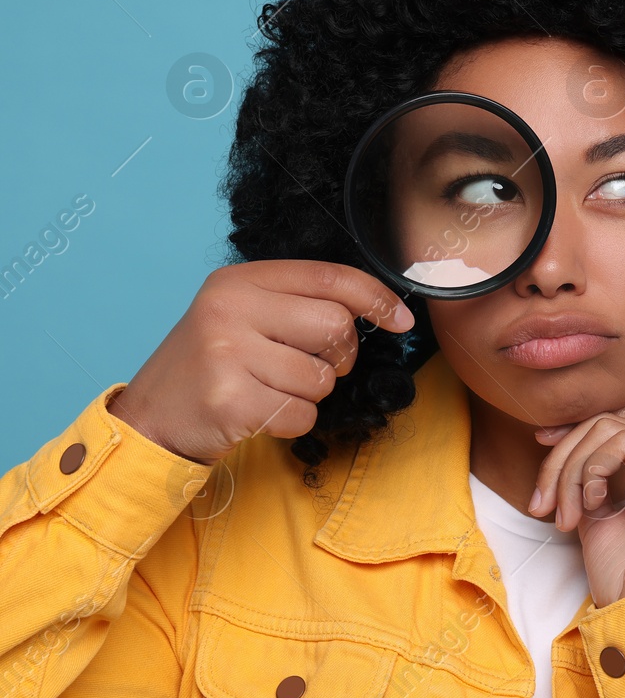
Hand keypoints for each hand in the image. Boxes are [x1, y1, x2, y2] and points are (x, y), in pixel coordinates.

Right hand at [109, 260, 414, 466]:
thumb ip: (298, 303)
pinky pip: (303, 413)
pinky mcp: (230, 400)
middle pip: (336, 326)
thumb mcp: (243, 316)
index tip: (401, 319)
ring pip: (322, 377)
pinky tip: (259, 412)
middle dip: (338, 357)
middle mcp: (230, 309)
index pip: (329, 277)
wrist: (150, 420)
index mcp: (239, 281)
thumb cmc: (213, 367)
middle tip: (306, 367)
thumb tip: (378, 307)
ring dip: (309, 394)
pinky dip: (292, 421)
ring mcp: (227, 353)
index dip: (375, 298)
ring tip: (268, 389)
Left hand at [527, 404, 624, 608]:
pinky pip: (624, 444)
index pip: (617, 420)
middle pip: (610, 419)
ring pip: (611, 428)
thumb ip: (587, 474)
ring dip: (571, 470)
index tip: (540, 444)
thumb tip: (556, 438)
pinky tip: (592, 507)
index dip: (575, 428)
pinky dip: (593, 471)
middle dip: (564, 453)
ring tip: (566, 515)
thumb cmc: (624, 575)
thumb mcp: (595, 510)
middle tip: (543, 503)